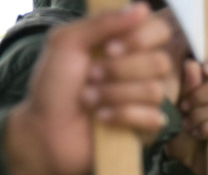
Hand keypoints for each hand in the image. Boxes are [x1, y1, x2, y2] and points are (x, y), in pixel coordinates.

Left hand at [3, 3, 174, 174]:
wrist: (46, 128)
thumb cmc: (53, 84)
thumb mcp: (67, 42)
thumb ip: (102, 22)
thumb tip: (141, 7)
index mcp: (125, 44)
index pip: (160, 31)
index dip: (140, 38)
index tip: (109, 47)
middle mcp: (142, 69)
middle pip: (161, 62)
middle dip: (121, 70)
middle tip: (92, 75)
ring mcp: (147, 100)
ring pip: (155, 91)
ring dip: (114, 94)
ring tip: (90, 99)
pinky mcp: (148, 128)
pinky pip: (153, 117)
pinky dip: (121, 116)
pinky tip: (102, 118)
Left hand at [162, 53, 207, 174]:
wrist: (183, 165)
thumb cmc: (183, 133)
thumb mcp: (179, 104)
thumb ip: (188, 85)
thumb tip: (193, 64)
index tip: (206, 69)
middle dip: (202, 96)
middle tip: (184, 107)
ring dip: (203, 114)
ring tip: (188, 123)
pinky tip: (197, 133)